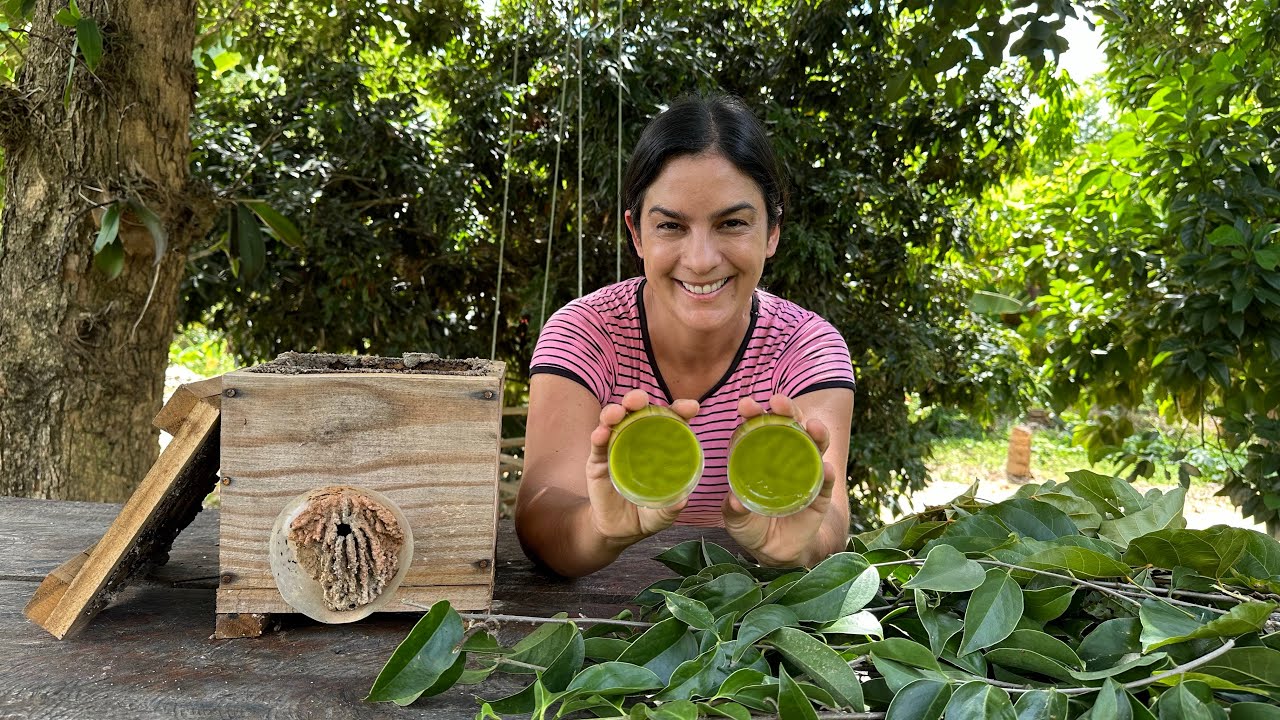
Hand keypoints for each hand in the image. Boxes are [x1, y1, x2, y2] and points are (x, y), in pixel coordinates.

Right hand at [585, 389, 700, 548]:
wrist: (617, 530)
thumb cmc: (646, 514)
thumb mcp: (662, 514)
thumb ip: (670, 508)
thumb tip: (681, 501)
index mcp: (661, 446)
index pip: (671, 421)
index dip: (680, 409)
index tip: (690, 406)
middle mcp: (638, 440)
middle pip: (638, 412)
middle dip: (638, 399)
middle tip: (639, 399)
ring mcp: (616, 448)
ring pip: (614, 422)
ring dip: (615, 412)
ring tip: (618, 412)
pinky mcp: (597, 460)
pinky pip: (598, 445)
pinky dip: (599, 435)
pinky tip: (601, 432)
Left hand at [722, 393, 836, 566]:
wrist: (775, 552)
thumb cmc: (750, 526)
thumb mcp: (736, 520)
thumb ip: (733, 510)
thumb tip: (734, 501)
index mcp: (758, 456)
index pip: (757, 428)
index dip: (753, 414)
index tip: (745, 405)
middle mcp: (784, 457)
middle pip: (788, 427)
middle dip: (785, 411)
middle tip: (778, 402)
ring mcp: (805, 472)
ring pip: (814, 445)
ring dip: (815, 433)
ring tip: (813, 426)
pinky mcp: (820, 494)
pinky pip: (825, 480)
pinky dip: (826, 473)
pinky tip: (825, 468)